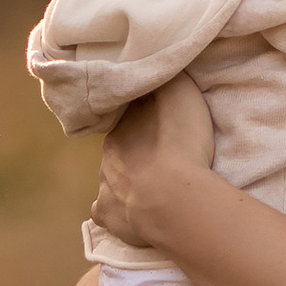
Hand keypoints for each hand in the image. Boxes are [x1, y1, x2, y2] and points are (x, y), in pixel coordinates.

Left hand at [90, 75, 216, 250]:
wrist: (172, 199)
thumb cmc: (180, 144)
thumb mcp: (181, 94)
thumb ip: (168, 80)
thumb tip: (157, 68)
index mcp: (121, 127)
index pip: (129, 119)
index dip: (145, 122)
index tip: (161, 127)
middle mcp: (106, 156)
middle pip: (119, 149)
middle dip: (135, 151)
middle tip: (161, 158)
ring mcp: (104, 188)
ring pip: (110, 179)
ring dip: (127, 181)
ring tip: (154, 188)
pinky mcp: (108, 217)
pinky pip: (104, 211)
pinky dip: (114, 210)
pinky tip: (130, 212)